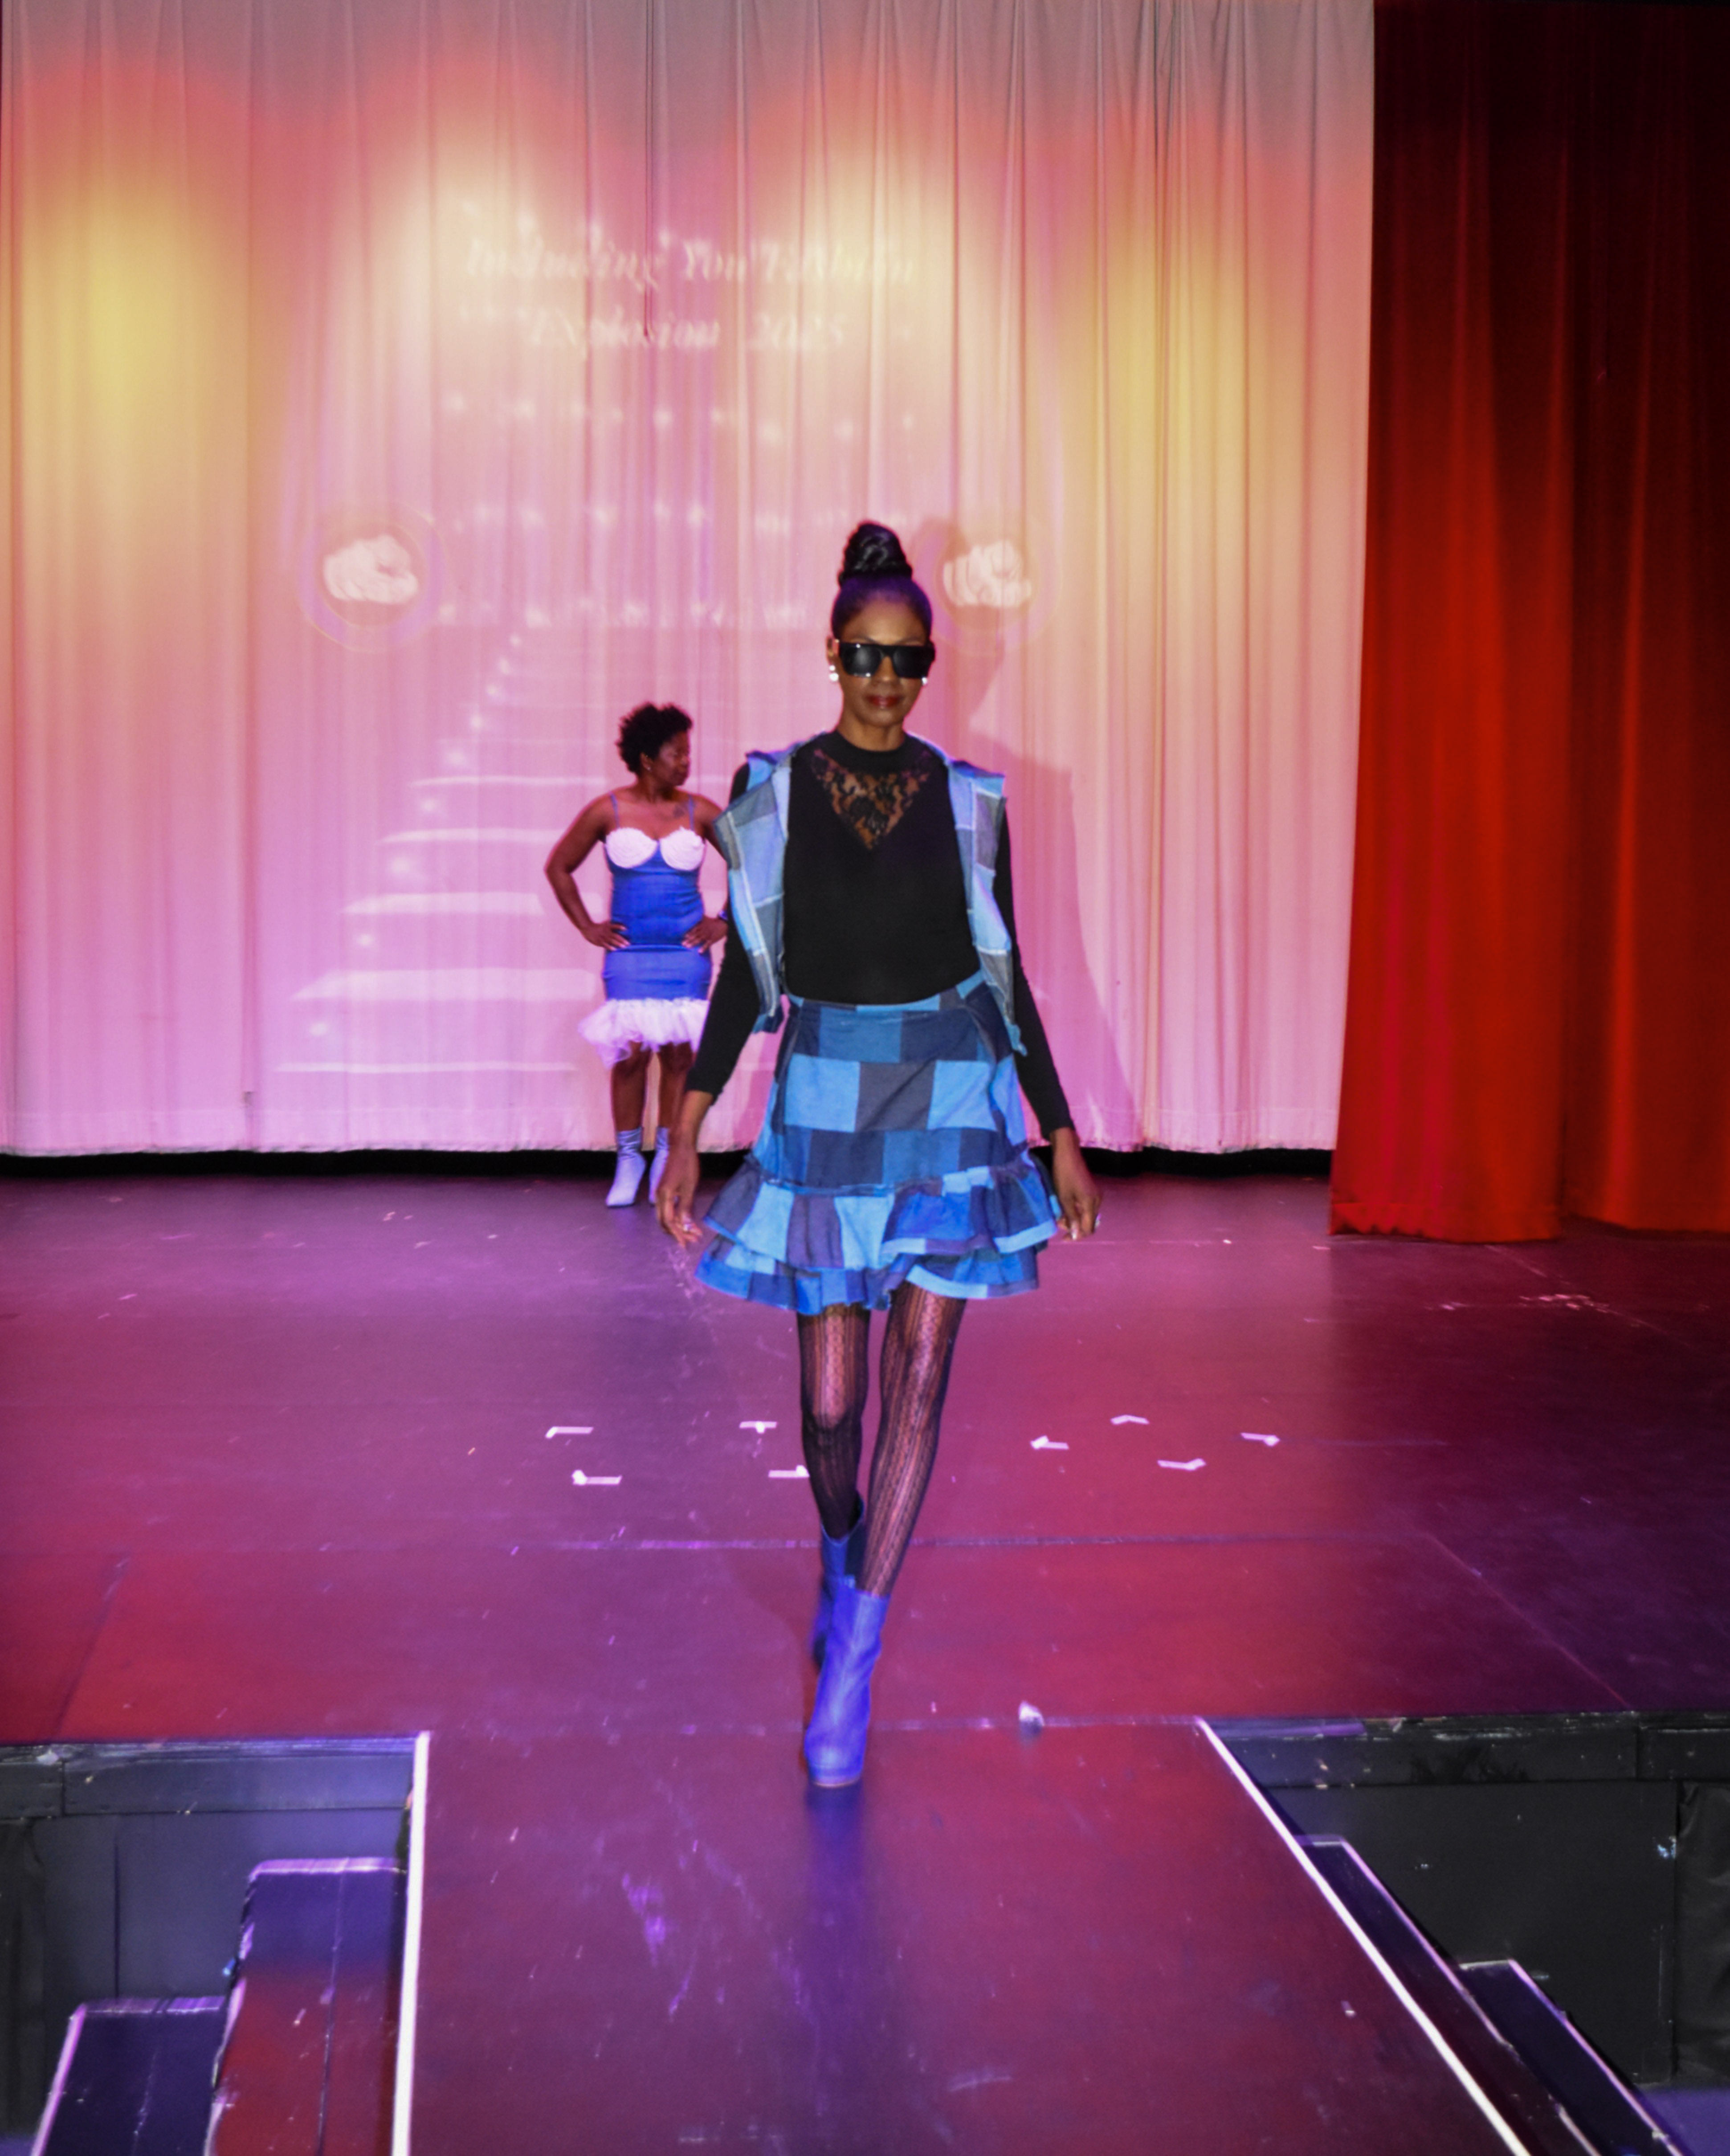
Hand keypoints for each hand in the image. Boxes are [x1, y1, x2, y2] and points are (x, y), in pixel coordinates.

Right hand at [578, 919, 628, 950]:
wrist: (587, 928)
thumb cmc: (598, 926)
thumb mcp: (605, 924)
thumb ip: (611, 924)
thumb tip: (621, 925)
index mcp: (607, 927)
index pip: (615, 926)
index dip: (620, 927)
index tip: (625, 929)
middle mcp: (606, 932)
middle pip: (615, 936)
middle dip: (622, 940)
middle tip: (628, 943)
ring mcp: (603, 937)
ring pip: (611, 941)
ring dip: (618, 944)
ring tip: (624, 946)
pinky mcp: (599, 941)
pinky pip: (605, 945)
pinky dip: (610, 947)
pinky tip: (615, 949)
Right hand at [655, 1130, 705, 1245]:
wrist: (681, 1146)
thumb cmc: (687, 1164)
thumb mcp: (689, 1188)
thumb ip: (685, 1207)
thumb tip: (684, 1226)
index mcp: (664, 1196)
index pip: (668, 1222)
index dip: (677, 1234)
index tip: (686, 1244)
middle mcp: (659, 1197)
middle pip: (665, 1222)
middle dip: (678, 1233)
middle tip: (692, 1240)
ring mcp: (661, 1194)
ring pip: (666, 1217)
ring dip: (678, 1226)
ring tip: (693, 1233)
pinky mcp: (665, 1190)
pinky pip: (668, 1209)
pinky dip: (677, 1217)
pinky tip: (687, 1221)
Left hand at [683, 916, 728, 950]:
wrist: (724, 923)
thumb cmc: (715, 921)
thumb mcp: (706, 918)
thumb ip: (700, 918)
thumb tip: (694, 914)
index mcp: (702, 925)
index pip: (694, 929)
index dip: (689, 933)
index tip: (684, 936)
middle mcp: (703, 930)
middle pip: (695, 935)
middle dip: (688, 939)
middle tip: (682, 943)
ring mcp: (708, 935)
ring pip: (699, 939)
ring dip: (693, 943)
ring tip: (687, 947)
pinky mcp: (712, 939)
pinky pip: (707, 944)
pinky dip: (703, 948)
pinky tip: (699, 952)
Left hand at [1048, 1129, 1100, 1241]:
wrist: (1067, 1154)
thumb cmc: (1064, 1175)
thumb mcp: (1064, 1198)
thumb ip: (1071, 1217)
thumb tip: (1076, 1235)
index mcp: (1091, 1203)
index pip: (1089, 1228)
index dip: (1077, 1235)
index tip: (1064, 1237)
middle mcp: (1097, 1201)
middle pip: (1089, 1223)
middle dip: (1074, 1227)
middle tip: (1059, 1224)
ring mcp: (1096, 1195)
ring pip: (1087, 1215)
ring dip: (1075, 1219)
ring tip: (1060, 1217)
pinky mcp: (1091, 1190)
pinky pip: (1086, 1207)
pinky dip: (1077, 1211)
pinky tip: (1066, 1209)